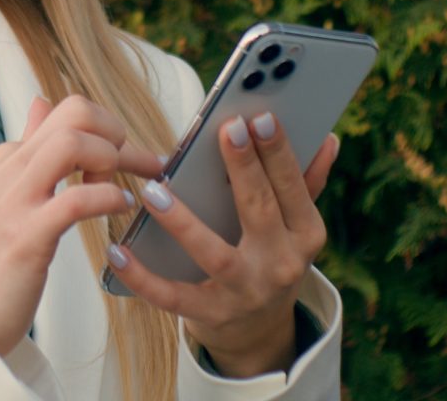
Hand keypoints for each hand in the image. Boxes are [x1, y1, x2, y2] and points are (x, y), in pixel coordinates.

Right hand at [0, 96, 165, 355]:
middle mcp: (12, 169)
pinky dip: (107, 198)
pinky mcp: (27, 236)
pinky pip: (75, 200)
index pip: (67, 111)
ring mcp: (16, 200)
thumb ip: (31, 146)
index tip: (127, 155)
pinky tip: (118, 209)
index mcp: (11, 157)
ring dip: (109, 160)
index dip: (108, 128)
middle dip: (115, 132)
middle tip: (132, 165)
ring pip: (71, 145)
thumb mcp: (9, 189)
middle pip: (74, 114)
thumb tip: (42, 102)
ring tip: (117, 188)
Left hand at [103, 113, 338, 377]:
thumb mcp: (295, 226)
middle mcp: (281, 265)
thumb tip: (328, 138)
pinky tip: (118, 251)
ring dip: (183, 222)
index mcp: (305, 235)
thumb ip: (307, 182)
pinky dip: (143, 277)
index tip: (261, 117)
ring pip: (214, 254)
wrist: (258, 329)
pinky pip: (171, 296)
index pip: (293, 188)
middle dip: (245, 169)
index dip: (279, 153)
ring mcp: (245, 292)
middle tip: (226, 129)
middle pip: (261, 211)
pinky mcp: (210, 314)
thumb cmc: (270, 257)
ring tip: (154, 190)